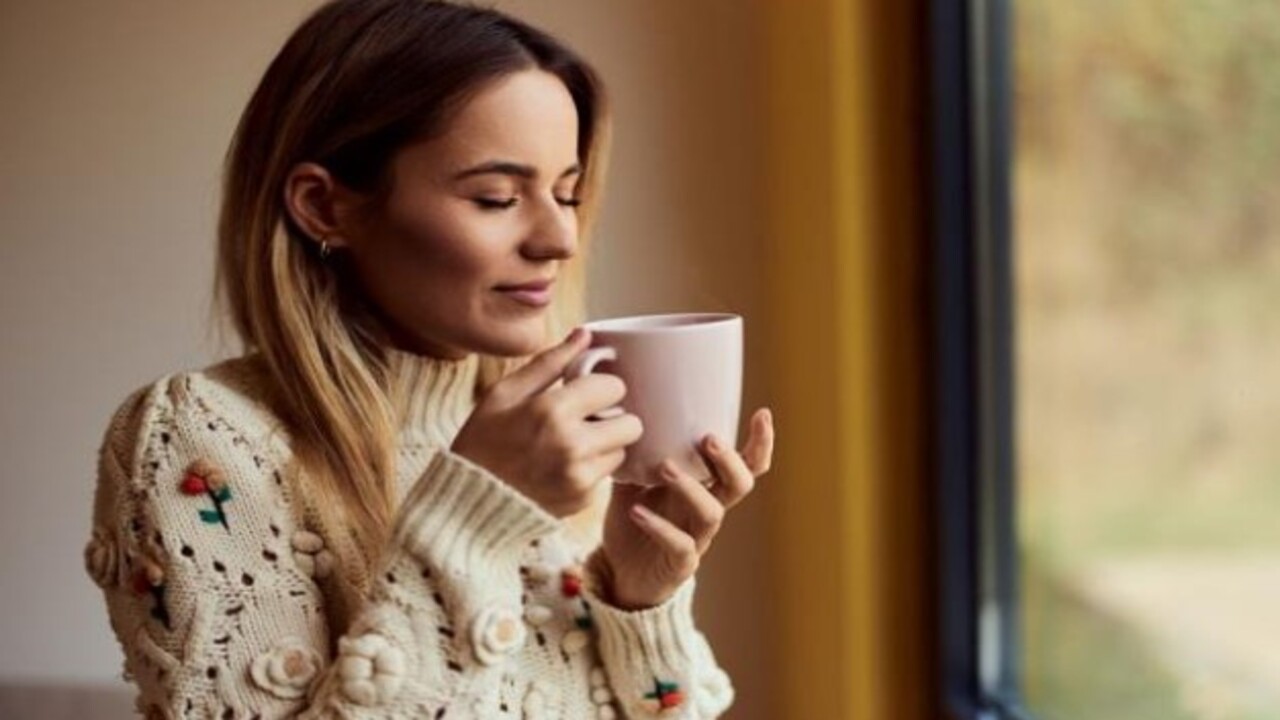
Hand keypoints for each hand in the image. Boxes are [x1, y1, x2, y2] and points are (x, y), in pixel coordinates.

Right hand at [450, 329, 644, 517]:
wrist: (465, 504)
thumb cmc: (482, 442)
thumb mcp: (504, 394)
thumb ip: (549, 362)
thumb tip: (584, 334)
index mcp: (552, 411)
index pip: (614, 387)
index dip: (601, 386)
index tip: (585, 393)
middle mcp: (572, 445)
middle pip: (632, 423)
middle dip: (613, 417)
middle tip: (587, 420)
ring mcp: (580, 478)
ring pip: (622, 451)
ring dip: (604, 445)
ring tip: (571, 445)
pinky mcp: (582, 501)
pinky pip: (606, 477)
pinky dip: (591, 470)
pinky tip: (563, 468)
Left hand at [592, 407, 774, 609]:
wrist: (621, 571)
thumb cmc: (635, 516)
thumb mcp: (634, 477)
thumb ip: (637, 449)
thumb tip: (620, 410)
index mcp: (706, 486)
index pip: (745, 464)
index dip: (760, 443)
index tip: (762, 413)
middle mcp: (708, 510)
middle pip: (740, 486)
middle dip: (730, 461)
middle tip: (709, 439)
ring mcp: (697, 538)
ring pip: (711, 513)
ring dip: (691, 487)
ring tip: (664, 466)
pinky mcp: (680, 564)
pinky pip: (680, 545)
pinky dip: (659, 526)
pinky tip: (636, 511)